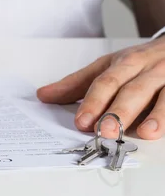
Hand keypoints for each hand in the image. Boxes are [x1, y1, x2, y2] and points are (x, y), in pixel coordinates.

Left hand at [37, 38, 164, 139]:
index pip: (105, 82)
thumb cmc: (139, 62)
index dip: (93, 102)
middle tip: (105, 132)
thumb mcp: (107, 66)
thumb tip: (43, 96)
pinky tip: (163, 130)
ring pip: (163, 95)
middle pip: (132, 89)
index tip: (81, 121)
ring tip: (144, 133)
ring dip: (155, 114)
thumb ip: (76, 84)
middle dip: (118, 111)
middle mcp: (148, 68)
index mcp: (124, 63)